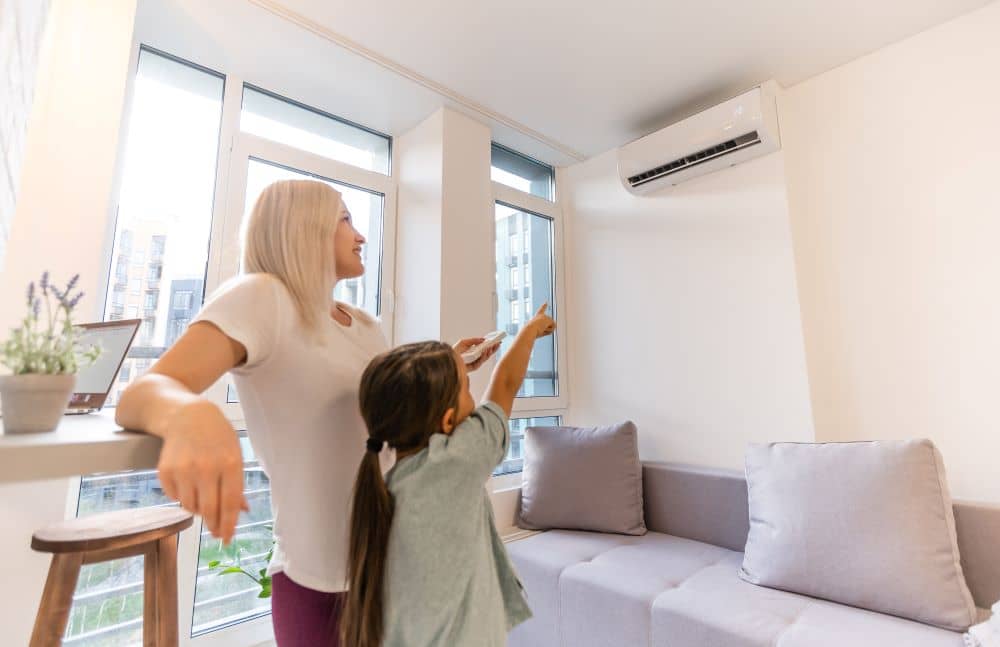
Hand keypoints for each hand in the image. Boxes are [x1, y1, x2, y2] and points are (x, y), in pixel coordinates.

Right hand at [156, 400, 248, 543]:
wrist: (186, 416)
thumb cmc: (216, 437)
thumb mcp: (234, 454)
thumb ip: (237, 483)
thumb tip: (242, 511)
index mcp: (230, 463)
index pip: (230, 503)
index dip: (228, 525)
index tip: (227, 539)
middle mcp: (206, 468)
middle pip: (210, 510)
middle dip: (213, 525)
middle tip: (216, 531)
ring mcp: (183, 469)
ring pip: (191, 507)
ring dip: (198, 509)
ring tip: (203, 496)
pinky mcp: (165, 471)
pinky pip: (175, 498)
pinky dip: (183, 497)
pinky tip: (188, 483)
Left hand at [454, 337, 499, 370]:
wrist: (449, 359)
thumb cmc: (455, 351)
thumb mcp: (464, 342)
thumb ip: (474, 340)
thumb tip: (483, 339)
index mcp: (474, 351)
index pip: (485, 348)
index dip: (491, 345)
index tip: (496, 341)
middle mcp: (476, 357)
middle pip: (487, 353)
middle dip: (493, 348)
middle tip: (498, 343)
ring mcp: (476, 362)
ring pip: (486, 357)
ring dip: (490, 351)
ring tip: (492, 346)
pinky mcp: (474, 367)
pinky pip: (481, 361)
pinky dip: (484, 355)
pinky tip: (486, 350)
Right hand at [527, 303, 556, 338]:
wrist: (530, 330)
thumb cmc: (531, 332)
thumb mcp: (537, 331)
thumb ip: (544, 329)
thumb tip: (551, 328)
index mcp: (537, 316)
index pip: (541, 310)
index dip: (544, 306)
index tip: (546, 302)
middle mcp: (542, 315)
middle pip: (548, 325)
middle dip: (546, 329)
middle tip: (538, 330)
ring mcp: (546, 317)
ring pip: (552, 327)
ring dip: (547, 330)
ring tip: (541, 329)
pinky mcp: (550, 319)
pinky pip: (553, 328)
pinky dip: (549, 330)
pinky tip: (544, 328)